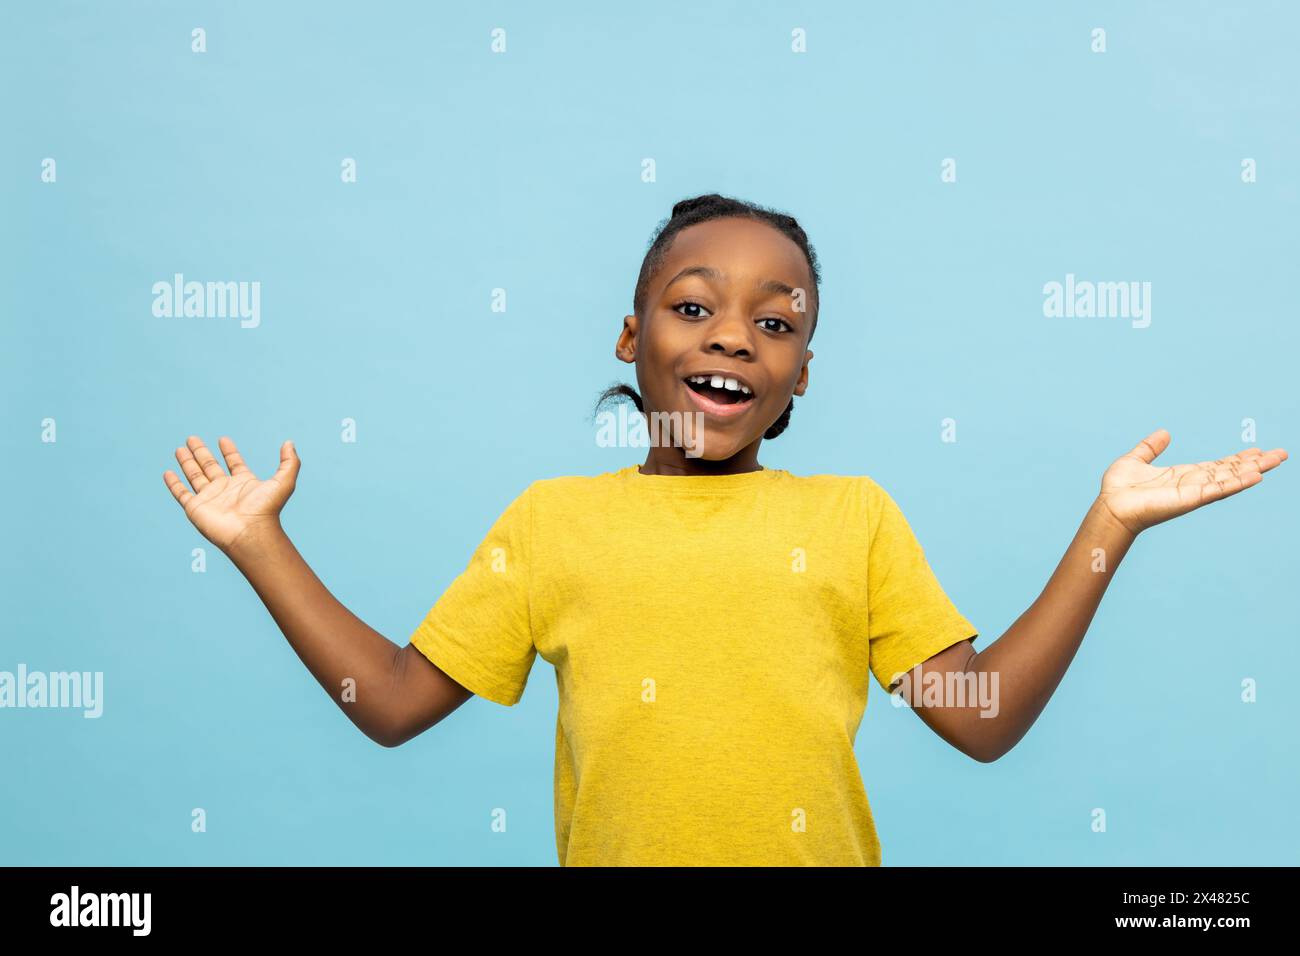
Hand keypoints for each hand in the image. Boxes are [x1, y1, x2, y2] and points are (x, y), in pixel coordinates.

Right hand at [163, 436, 299, 552]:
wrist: (249, 532)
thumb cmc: (266, 509)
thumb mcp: (283, 481)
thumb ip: (290, 462)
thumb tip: (289, 443)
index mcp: (243, 483)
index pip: (234, 462)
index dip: (229, 451)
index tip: (223, 438)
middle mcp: (225, 489)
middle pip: (210, 466)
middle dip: (201, 452)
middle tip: (192, 438)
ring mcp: (209, 498)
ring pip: (194, 475)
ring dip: (187, 462)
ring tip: (180, 448)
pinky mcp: (195, 507)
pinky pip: (181, 493)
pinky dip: (174, 483)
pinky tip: (168, 472)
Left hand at [1097, 429, 1286, 535]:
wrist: (1110, 506)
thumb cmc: (1119, 489)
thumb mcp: (1136, 459)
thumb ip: (1150, 447)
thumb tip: (1164, 433)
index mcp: (1183, 475)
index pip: (1217, 466)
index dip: (1237, 459)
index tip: (1257, 451)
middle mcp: (1193, 484)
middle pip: (1230, 471)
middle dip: (1255, 463)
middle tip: (1280, 454)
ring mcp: (1194, 492)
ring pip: (1230, 479)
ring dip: (1253, 470)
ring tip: (1275, 461)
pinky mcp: (1190, 498)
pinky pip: (1219, 489)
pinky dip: (1238, 482)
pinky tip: (1256, 475)